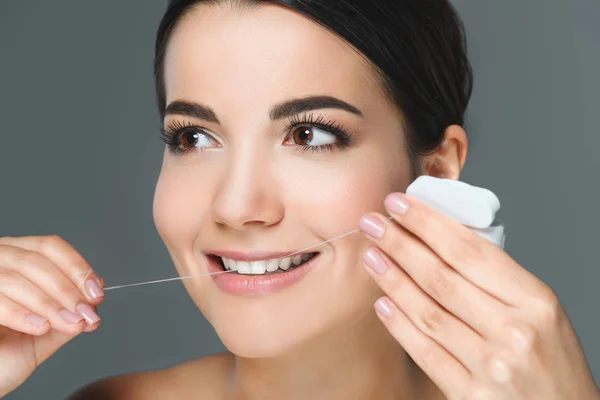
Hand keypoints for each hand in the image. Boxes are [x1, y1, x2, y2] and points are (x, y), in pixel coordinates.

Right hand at [0, 235, 103, 397]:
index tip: (96, 293)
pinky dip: (22, 314)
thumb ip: (69, 313)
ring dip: (49, 304)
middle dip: (68, 290)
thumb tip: (94, 300)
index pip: (50, 247)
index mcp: (15, 259)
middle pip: (35, 261)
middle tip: (86, 314)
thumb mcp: (47, 331)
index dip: (77, 268)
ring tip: (70, 323)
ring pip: (14, 279)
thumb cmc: (6, 354)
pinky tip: (42, 327)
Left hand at [358, 192, 598, 399]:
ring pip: (428, 312)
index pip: (470, 251)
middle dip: (400, 244)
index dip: (428, 224)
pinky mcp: (470, 396)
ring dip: (393, 279)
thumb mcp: (541, 311)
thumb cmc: (553, 361)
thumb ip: (497, 280)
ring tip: (371, 256)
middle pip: (442, 277)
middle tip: (372, 222)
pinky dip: (399, 325)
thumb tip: (439, 241)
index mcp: (536, 301)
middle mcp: (514, 332)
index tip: (399, 204)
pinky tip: (382, 303)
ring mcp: (491, 367)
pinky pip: (425, 353)